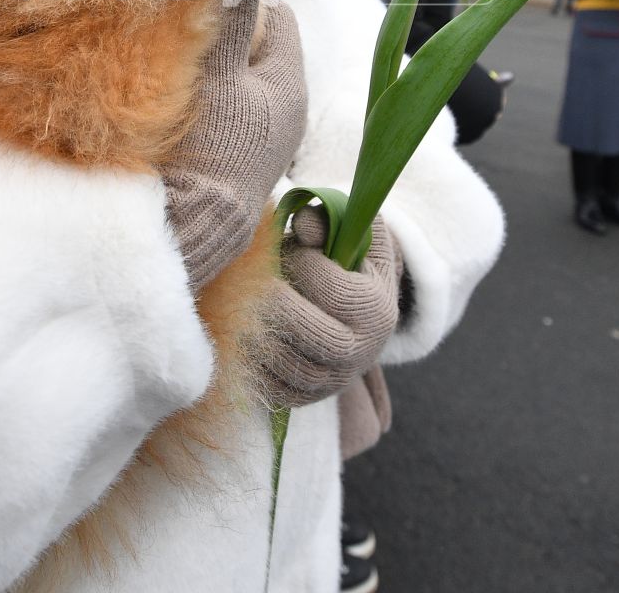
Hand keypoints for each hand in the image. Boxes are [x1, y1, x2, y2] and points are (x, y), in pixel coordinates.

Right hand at [159, 0, 307, 289]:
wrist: (193, 232)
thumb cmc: (210, 152)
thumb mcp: (219, 77)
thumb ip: (231, 20)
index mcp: (290, 84)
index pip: (279, 16)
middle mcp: (283, 109)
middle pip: (253, 44)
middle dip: (219, 29)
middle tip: (181, 24)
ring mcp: (259, 134)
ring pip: (233, 76)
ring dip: (205, 62)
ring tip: (172, 58)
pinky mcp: (234, 155)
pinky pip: (222, 106)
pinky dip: (200, 92)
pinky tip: (171, 95)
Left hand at [257, 210, 401, 407]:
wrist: (347, 313)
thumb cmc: (343, 262)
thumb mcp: (349, 234)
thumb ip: (329, 220)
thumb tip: (303, 225)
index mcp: (378, 311)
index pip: (335, 291)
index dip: (304, 265)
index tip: (289, 248)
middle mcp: (361, 354)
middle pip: (313, 335)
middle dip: (276, 303)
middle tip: (253, 278)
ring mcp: (332, 382)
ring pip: (287, 364)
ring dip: (257, 329)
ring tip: (244, 300)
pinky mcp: (303, 399)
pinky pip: (270, 387)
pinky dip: (249, 359)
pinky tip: (240, 329)